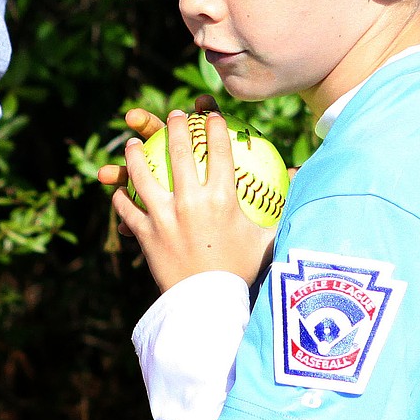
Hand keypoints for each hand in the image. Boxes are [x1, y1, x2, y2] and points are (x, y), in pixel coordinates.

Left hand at [110, 110, 276, 292]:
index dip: (214, 125)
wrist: (210, 305)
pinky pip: (127, 209)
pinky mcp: (145, 234)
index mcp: (222, 198)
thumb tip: (300, 180)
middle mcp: (191, 201)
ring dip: (135, 155)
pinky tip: (119, 191)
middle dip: (175, 126)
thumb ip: (282, 210)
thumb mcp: (267, 240)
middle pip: (180, 151)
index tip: (210, 114)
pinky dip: (122, 198)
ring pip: (142, 174)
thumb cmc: (241, 272)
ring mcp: (164, 216)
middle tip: (173, 116)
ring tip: (132, 143)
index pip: (219, 149)